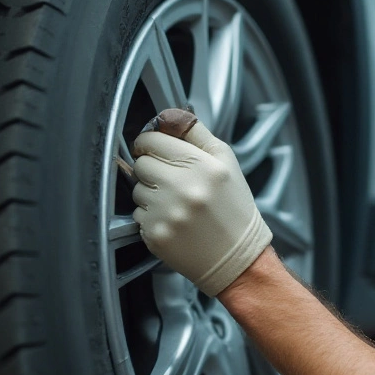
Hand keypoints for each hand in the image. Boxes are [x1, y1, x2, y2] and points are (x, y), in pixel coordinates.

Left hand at [130, 108, 272, 295]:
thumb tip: (170, 117)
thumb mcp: (226, 162)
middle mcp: (183, 188)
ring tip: (176, 203)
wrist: (238, 257)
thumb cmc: (234, 209)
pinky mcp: (155, 234)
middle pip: (141, 163)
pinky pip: (137, 214)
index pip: (153, 140)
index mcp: (202, 166)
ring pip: (137, 189)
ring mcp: (167, 213)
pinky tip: (173, 220)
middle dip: (152, 168)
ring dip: (151, 193)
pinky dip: (151, 216)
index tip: (153, 147)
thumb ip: (197, 134)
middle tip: (170, 179)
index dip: (150, 142)